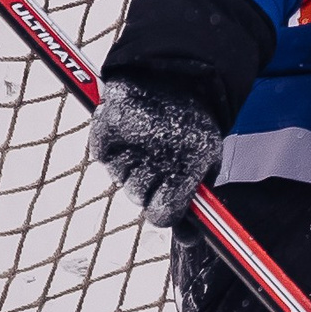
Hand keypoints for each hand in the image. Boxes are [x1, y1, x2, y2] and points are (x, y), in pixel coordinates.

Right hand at [88, 76, 225, 226]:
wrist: (176, 71)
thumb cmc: (193, 125)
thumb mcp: (206, 162)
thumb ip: (195, 202)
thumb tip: (189, 239)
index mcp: (184, 169)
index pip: (162, 216)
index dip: (166, 213)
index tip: (171, 202)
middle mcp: (152, 161)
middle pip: (138, 199)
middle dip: (150, 186)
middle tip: (161, 160)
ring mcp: (124, 148)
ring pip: (122, 181)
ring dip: (134, 167)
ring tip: (149, 140)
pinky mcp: (103, 131)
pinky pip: (104, 157)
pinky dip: (115, 148)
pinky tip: (132, 133)